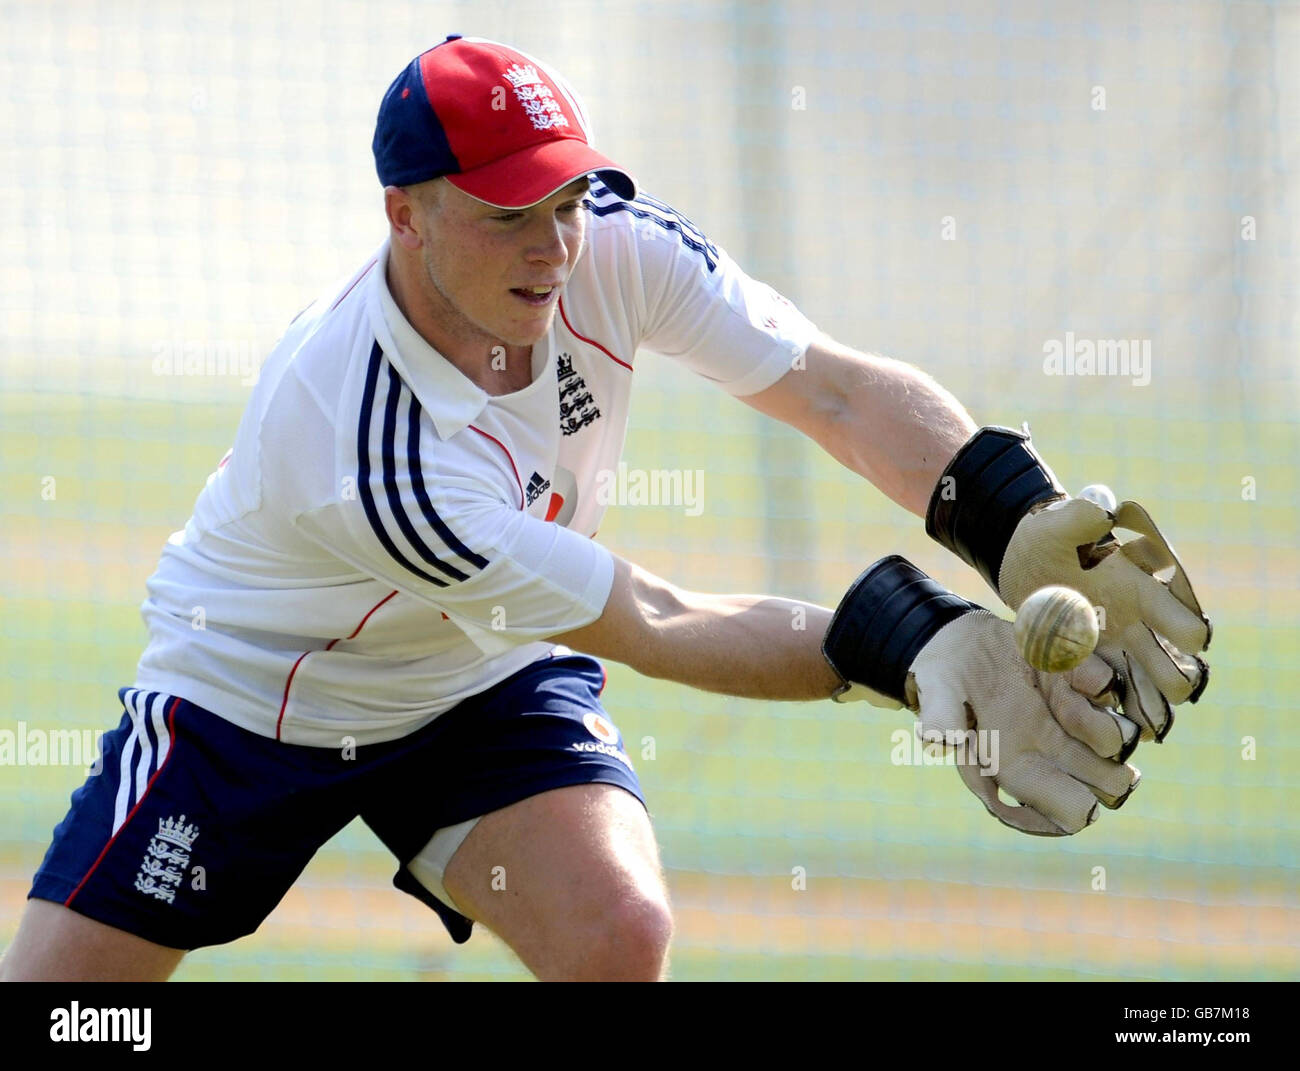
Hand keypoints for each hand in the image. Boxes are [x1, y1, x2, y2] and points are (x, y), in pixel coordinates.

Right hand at [823, 556, 1139, 836]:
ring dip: (1106, 721)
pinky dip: (1101, 680)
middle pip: (1111, 784)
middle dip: (1110, 768)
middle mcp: (1053, 750)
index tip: (1073, 781)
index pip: (1075, 813)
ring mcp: (1072, 717)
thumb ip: (940, 717)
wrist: (954, 640)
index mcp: (1020, 768)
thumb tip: (938, 740)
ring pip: (1120, 740)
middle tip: (1086, 738)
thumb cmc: (942, 678)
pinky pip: (1111, 687)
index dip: (1082, 803)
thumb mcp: (935, 695)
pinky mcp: (1079, 680)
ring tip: (1069, 696)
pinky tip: (1070, 669)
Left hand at [926, 426, 1210, 740]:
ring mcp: (1119, 649)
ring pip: (1150, 693)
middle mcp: (1143, 625)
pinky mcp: (1091, 665)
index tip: (1178, 641)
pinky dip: (1108, 708)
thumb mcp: (1058, 523)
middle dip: (1170, 682)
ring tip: (1130, 722)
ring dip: (1145, 708)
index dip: (1187, 635)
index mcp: (1147, 590)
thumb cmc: (1047, 535)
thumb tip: (1106, 506)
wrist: (1020, 558)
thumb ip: (1082, 516)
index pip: (1188, 621)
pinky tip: (1097, 720)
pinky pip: (1110, 696)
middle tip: (1146, 688)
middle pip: (1178, 668)